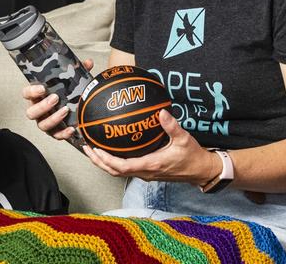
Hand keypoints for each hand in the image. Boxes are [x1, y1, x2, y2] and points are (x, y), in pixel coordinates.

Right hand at [23, 59, 93, 139]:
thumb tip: (88, 62)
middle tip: (55, 98)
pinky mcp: (55, 132)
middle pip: (31, 112)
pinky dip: (63, 133)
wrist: (75, 108)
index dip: (31, 91)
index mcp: (38, 96)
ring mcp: (45, 122)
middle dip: (43, 106)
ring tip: (65, 110)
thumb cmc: (66, 93)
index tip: (42, 88)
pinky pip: (56, 135)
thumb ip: (77, 71)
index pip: (26, 93)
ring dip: (53, 119)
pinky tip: (71, 128)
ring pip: (42, 125)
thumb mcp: (70, 81)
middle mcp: (38, 111)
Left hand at [83, 109, 217, 184]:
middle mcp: (145, 172)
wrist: (199, 170)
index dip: (107, 160)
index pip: (123, 166)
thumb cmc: (191, 156)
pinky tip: (110, 151)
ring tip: (92, 150)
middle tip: (86, 147)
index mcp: (151, 165)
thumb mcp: (184, 138)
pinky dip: (114, 162)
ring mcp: (145, 174)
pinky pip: (125, 169)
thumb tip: (161, 112)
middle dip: (98, 161)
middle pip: (114, 171)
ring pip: (118, 172)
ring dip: (104, 163)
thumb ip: (172, 126)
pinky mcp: (147, 172)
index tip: (96, 149)